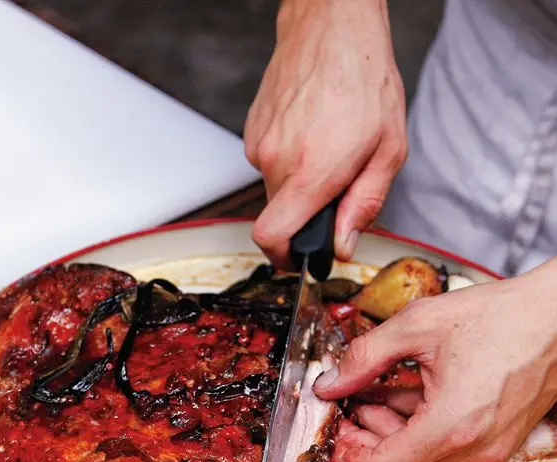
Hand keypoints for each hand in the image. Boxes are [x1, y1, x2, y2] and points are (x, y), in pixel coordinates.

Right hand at [245, 0, 406, 266]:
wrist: (332, 24)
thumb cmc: (364, 77)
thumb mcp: (389, 148)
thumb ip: (365, 204)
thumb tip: (344, 243)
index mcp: (311, 171)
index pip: (271, 236)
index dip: (282, 257)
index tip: (297, 257)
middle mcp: (276, 161)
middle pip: (278, 214)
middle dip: (304, 211)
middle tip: (334, 183)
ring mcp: (259, 145)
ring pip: (274, 187)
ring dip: (298, 181)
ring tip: (326, 145)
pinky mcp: (252, 131)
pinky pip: (268, 162)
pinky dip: (288, 158)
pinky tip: (311, 131)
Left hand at [314, 261, 556, 461]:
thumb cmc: (502, 316)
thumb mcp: (417, 325)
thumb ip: (363, 358)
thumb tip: (329, 384)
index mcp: (451, 425)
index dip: (346, 455)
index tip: (329, 434)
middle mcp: (474, 448)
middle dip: (363, 441)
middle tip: (343, 410)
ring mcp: (490, 449)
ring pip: (420, 459)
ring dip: (388, 433)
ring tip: (369, 397)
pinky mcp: (498, 441)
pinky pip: (444, 448)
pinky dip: (416, 429)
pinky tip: (403, 396)